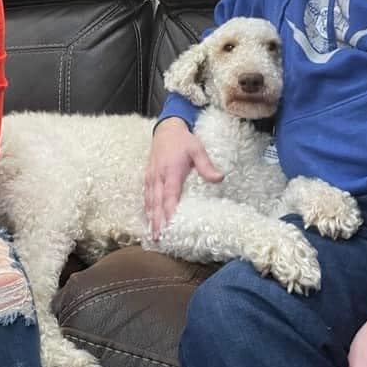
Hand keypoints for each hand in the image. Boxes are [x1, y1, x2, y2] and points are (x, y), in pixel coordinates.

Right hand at [144, 117, 222, 238]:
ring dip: (151, 218)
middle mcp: (158, 177)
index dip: (168, 212)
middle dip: (157, 221)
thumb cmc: (183, 140)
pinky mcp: (148, 176)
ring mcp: (151, 177)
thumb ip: (206, 165)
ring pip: (149, 201)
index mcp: (171, 172)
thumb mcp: (197, 149)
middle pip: (157, 203)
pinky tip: (149, 218)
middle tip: (159, 238)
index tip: (169, 226)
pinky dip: (147, 208)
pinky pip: (146, 195)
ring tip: (153, 234)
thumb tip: (220, 178)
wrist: (166, 129)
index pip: (169, 196)